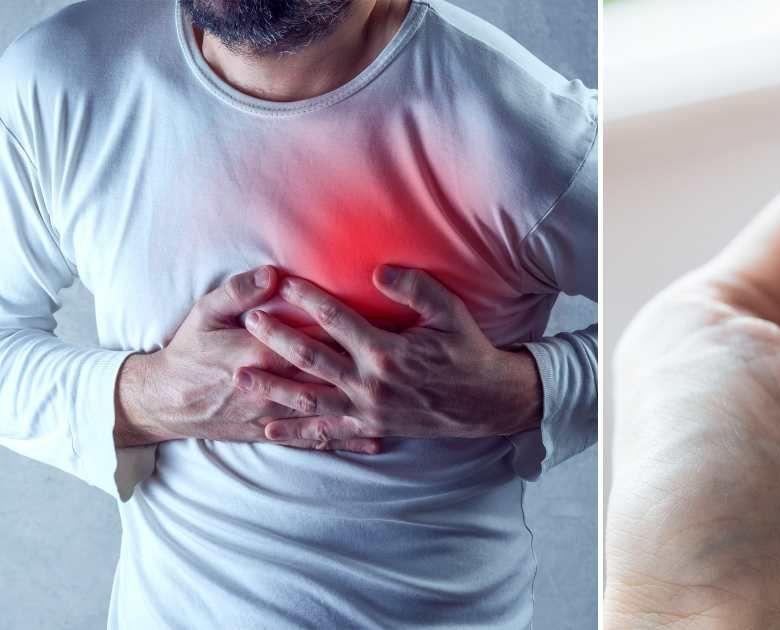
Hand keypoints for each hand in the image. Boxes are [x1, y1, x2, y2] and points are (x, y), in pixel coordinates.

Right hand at [114, 266, 381, 453]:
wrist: (164, 402)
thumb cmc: (188, 351)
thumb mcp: (205, 314)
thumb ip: (238, 292)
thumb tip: (272, 275)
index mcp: (261, 354)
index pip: (313, 338)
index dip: (348, 330)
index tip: (383, 321)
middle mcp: (274, 388)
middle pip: (330, 376)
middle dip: (366, 370)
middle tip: (407, 362)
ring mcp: (275, 416)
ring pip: (328, 410)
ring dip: (364, 407)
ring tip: (403, 402)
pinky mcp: (272, 434)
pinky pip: (315, 439)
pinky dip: (346, 440)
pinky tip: (376, 440)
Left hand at [237, 266, 541, 442]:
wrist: (487, 401)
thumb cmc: (468, 352)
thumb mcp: (451, 314)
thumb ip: (416, 288)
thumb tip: (379, 271)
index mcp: (388, 352)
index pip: (337, 320)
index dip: (307, 298)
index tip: (282, 282)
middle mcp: (371, 384)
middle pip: (312, 358)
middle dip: (276, 338)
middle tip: (248, 322)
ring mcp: (368, 410)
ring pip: (310, 399)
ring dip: (273, 388)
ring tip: (241, 376)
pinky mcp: (371, 428)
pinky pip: (327, 433)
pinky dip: (297, 433)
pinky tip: (269, 430)